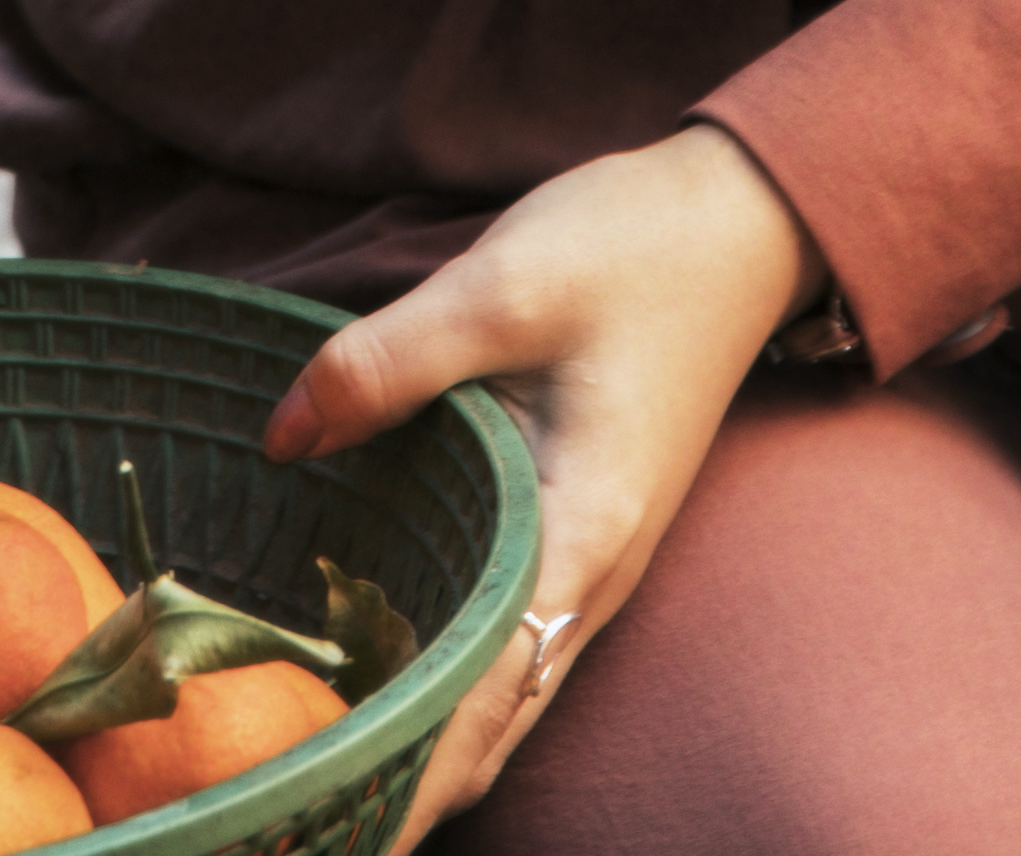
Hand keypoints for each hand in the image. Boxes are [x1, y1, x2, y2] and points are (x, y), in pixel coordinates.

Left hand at [262, 124, 823, 843]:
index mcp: (583, 530)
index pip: (487, 697)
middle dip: (399, 782)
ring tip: (311, 767)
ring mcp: (590, 561)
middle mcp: (594, 574)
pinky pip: (506, 640)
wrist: (737, 224)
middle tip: (294, 805)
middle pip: (491, 725)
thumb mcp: (504, 285)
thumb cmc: (633, 249)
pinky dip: (441, 681)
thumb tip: (283, 436)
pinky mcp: (576, 533)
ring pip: (499, 693)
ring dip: (417, 739)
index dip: (411, 775)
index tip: (333, 824)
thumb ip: (390, 361)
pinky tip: (367, 674)